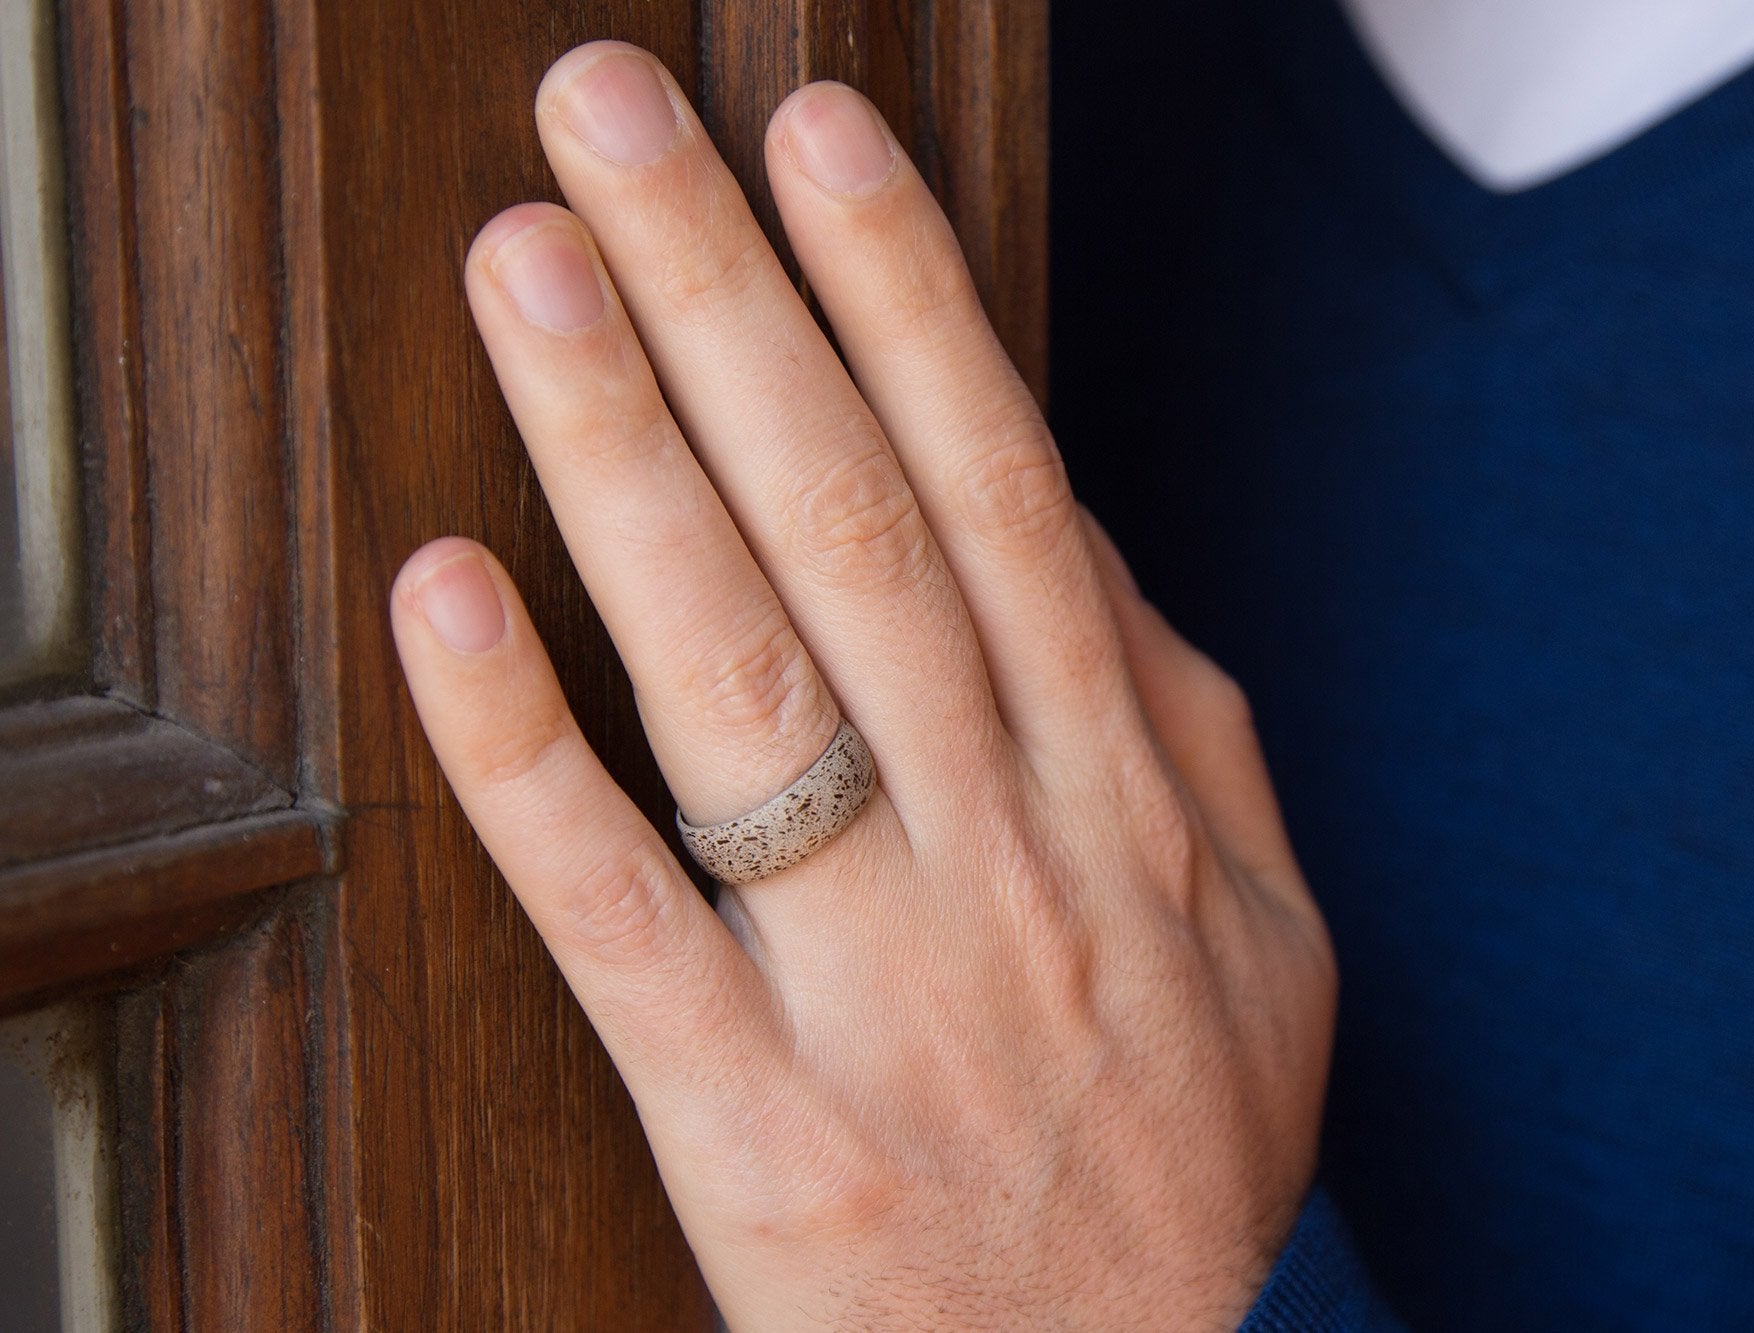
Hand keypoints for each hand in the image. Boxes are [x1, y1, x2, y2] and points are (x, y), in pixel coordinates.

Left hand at [391, 41, 1334, 1329]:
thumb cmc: (1183, 1157)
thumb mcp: (1268, 931)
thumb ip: (1180, 716)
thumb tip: (1080, 532)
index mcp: (1119, 794)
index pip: (1007, 491)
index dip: (912, 300)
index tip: (821, 139)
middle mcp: (1001, 851)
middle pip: (855, 529)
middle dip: (734, 301)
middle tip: (620, 120)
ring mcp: (873, 981)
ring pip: (739, 679)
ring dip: (626, 458)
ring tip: (528, 269)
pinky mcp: (748, 1113)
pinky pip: (621, 917)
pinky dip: (526, 753)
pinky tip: (445, 594)